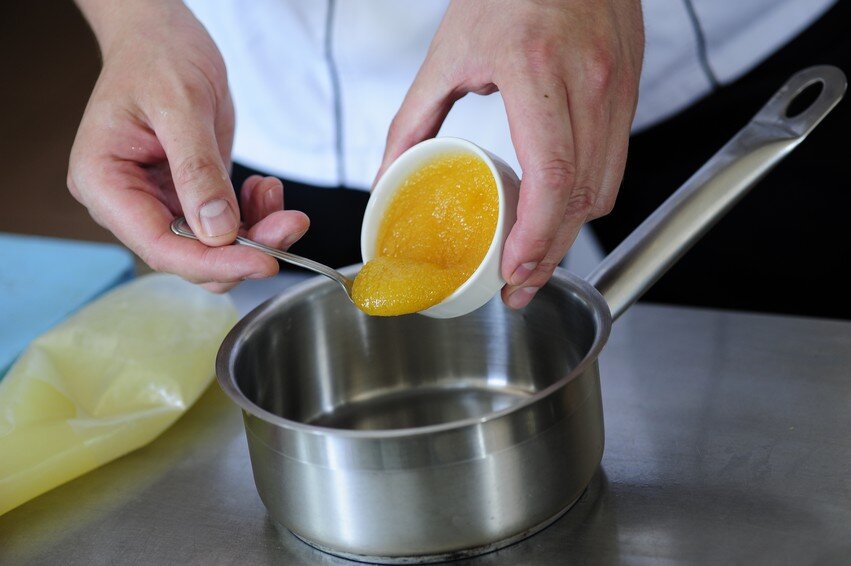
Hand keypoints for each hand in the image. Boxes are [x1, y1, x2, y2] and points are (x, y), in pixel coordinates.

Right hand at [68, 1, 308, 291]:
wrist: (164, 35)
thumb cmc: (159, 56)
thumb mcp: (182, 105)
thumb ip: (198, 170)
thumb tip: (218, 231)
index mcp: (104, 183)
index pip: (160, 247)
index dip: (214, 262)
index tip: (264, 261)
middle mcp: (127, 202)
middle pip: (190, 256)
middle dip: (245, 248)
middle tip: (291, 223)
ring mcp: (159, 202)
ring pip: (214, 248)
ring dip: (256, 232)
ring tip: (273, 192)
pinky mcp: (189, 198)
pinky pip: (226, 227)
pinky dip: (254, 216)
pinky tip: (263, 188)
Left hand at [377, 0, 642, 307]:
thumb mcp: (448, 52)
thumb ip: (413, 119)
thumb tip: (387, 177)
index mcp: (536, 70)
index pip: (553, 175)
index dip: (537, 236)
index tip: (514, 269)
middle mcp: (589, 80)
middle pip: (582, 196)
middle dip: (551, 252)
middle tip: (519, 282)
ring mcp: (618, 84)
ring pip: (606, 187)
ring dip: (572, 231)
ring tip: (536, 255)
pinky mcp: (630, 87)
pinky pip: (616, 161)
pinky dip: (588, 196)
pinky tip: (560, 209)